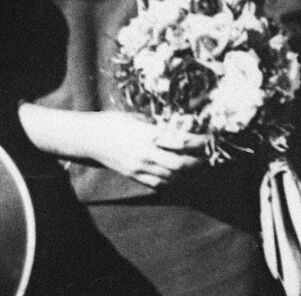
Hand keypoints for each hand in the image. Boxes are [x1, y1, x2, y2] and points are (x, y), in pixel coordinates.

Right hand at [85, 112, 207, 188]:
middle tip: (209, 156)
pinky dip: (172, 181)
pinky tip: (180, 175)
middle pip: (179, 164)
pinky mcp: (133, 176)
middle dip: (198, 162)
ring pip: (170, 177)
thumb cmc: (115, 122)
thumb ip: (159, 124)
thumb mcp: (139, 117)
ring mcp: (139, 168)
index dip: (199, 142)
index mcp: (148, 135)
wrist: (89, 139)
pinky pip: (157, 183)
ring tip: (198, 166)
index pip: (181, 141)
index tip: (210, 138)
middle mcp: (145, 154)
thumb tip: (181, 122)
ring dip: (187, 173)